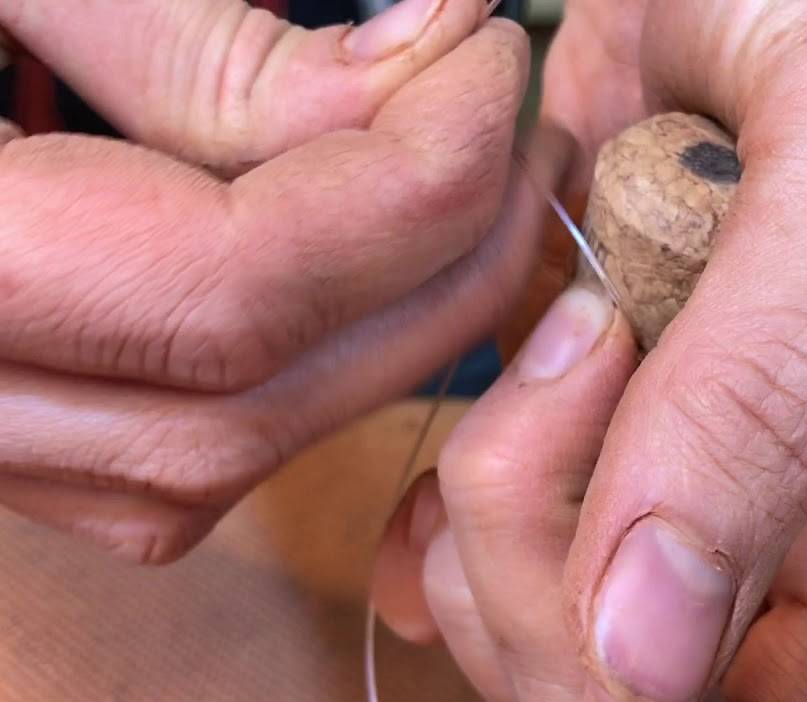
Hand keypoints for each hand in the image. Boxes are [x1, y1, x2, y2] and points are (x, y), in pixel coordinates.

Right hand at [0, 0, 541, 563]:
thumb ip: (190, 38)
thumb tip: (422, 67)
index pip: (232, 288)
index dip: (404, 178)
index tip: (491, 58)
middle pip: (254, 396)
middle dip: (435, 261)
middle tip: (525, 127)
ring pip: (229, 451)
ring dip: (389, 323)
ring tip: (477, 181)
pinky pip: (182, 457)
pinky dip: (306, 365)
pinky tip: (367, 259)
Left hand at [374, 0, 806, 701]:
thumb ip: (776, 386)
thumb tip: (657, 645)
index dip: (679, 694)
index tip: (609, 561)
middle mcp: (803, 515)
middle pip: (654, 691)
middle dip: (560, 584)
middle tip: (577, 364)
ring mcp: (684, 480)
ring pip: (557, 630)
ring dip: (496, 523)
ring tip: (545, 339)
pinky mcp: (589, 432)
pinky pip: (491, 557)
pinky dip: (441, 528)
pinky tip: (447, 455)